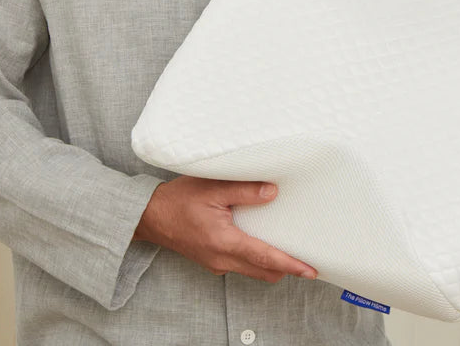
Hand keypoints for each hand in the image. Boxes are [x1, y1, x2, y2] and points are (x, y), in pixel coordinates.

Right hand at [132, 175, 317, 283]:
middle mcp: (221, 258)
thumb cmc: (178, 200)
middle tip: (307, 259)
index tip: (310, 270)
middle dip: (286, 268)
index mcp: (223, 242)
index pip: (264, 257)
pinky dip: (256, 258)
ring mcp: (216, 262)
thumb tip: (273, 193)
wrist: (150, 216)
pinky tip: (262, 241)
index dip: (290, 264)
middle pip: (263, 271)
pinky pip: (241, 264)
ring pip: (252, 270)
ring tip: (289, 249)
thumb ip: (245, 190)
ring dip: (271, 264)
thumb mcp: (213, 188)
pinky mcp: (212, 260)